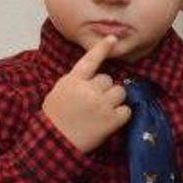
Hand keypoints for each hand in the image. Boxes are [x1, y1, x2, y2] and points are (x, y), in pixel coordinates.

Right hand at [40, 35, 129, 151]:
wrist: (56, 143)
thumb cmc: (55, 117)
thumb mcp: (59, 91)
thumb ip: (77, 80)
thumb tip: (93, 75)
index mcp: (73, 81)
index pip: (90, 60)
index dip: (102, 48)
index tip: (112, 39)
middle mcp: (89, 90)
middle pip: (108, 79)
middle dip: (104, 89)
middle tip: (93, 102)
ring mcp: (101, 105)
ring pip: (119, 92)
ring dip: (114, 100)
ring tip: (102, 111)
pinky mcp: (111, 121)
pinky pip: (126, 110)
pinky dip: (120, 115)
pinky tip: (108, 120)